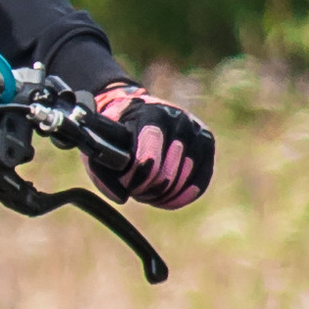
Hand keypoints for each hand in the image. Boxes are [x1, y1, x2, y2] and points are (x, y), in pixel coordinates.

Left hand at [91, 84, 213, 209]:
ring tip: (146, 190)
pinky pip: (199, 183)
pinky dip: (180, 196)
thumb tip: (122, 197)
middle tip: (134, 188)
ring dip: (162, 194)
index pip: (149, 157)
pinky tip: (164, 197)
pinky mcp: (207, 144)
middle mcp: (179, 119)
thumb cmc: (118, 131)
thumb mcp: (102, 142)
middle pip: (167, 172)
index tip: (128, 185)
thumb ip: (104, 169)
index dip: (139, 178)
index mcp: (150, 114)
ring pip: (183, 180)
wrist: (139, 111)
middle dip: (147, 188)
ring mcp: (197, 131)